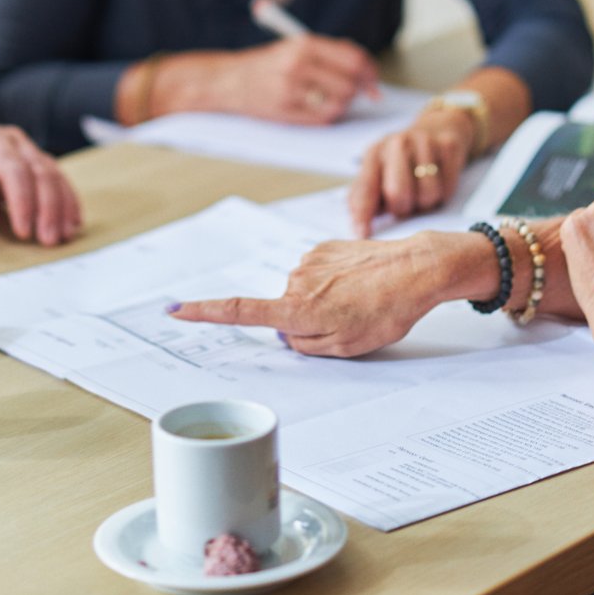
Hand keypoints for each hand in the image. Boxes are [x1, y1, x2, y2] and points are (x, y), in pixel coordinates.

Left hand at [0, 124, 82, 245]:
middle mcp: (12, 141)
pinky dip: (65, 203)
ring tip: (64, 235)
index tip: (24, 232)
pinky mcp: (34, 164)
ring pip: (54, 175)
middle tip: (49, 240)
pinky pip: (56, 181)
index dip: (23, 201)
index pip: (14, 169)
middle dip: (48, 208)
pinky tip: (71, 223)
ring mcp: (26, 150)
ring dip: (62, 207)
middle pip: (41, 171)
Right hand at [170, 230, 489, 356]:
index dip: (205, 312)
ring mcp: (310, 261)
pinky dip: (334, 284)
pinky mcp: (324, 247)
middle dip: (306, 324)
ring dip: (324, 303)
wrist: (417, 269)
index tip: (176, 309)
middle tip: (348, 325)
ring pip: (303, 294)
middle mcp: (297, 282)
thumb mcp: (347, 347)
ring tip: (361, 303)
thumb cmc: (387, 311)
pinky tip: (361, 285)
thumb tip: (288, 335)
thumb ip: (307, 346)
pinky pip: (318, 275)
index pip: (240, 312)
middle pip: (285, 313)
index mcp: (299, 310)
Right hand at [191, 36, 378, 123]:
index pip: (353, 59)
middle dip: (356, 90)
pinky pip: (324, 118)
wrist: (228, 80)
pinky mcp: (286, 110)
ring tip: (328, 97)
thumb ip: (330, 53)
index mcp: (304, 44)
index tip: (372, 80)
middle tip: (350, 91)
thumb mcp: (296, 46)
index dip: (369, 72)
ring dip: (341, 103)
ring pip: (340, 103)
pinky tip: (317, 107)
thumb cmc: (267, 64)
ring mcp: (291, 89)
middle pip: (350, 84)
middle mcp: (298, 64)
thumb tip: (365, 69)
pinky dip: (328, 114)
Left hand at [348, 108, 475, 235]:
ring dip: (425, 203)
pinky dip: (444, 194)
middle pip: (398, 194)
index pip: (365, 189)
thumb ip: (364, 197)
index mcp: (374, 153)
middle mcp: (397, 144)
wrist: (438, 128)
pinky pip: (447, 188)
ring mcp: (424, 142)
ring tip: (421, 192)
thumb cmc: (403, 160)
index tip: (363, 234)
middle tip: (404, 205)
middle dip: (402, 209)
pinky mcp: (449, 146)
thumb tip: (358, 227)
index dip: (363, 215)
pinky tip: (438, 182)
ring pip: (427, 195)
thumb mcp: (379, 171)